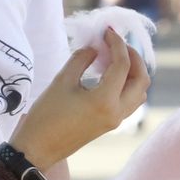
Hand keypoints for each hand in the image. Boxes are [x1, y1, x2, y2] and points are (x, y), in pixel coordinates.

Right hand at [13, 29, 149, 168]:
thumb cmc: (46, 115)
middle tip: (116, 43)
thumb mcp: (62, 81)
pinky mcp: (111, 124)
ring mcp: (116, 120)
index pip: (123, 65)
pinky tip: (107, 73)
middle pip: (141, 79)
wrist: (38, 149)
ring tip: (113, 56)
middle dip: (133, 56)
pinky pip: (130, 100)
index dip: (117, 43)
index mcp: (105, 100)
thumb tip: (96, 48)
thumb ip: (82, 59)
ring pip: (139, 91)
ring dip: (133, 71)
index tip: (107, 31)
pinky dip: (126, 83)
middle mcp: (117, 112)